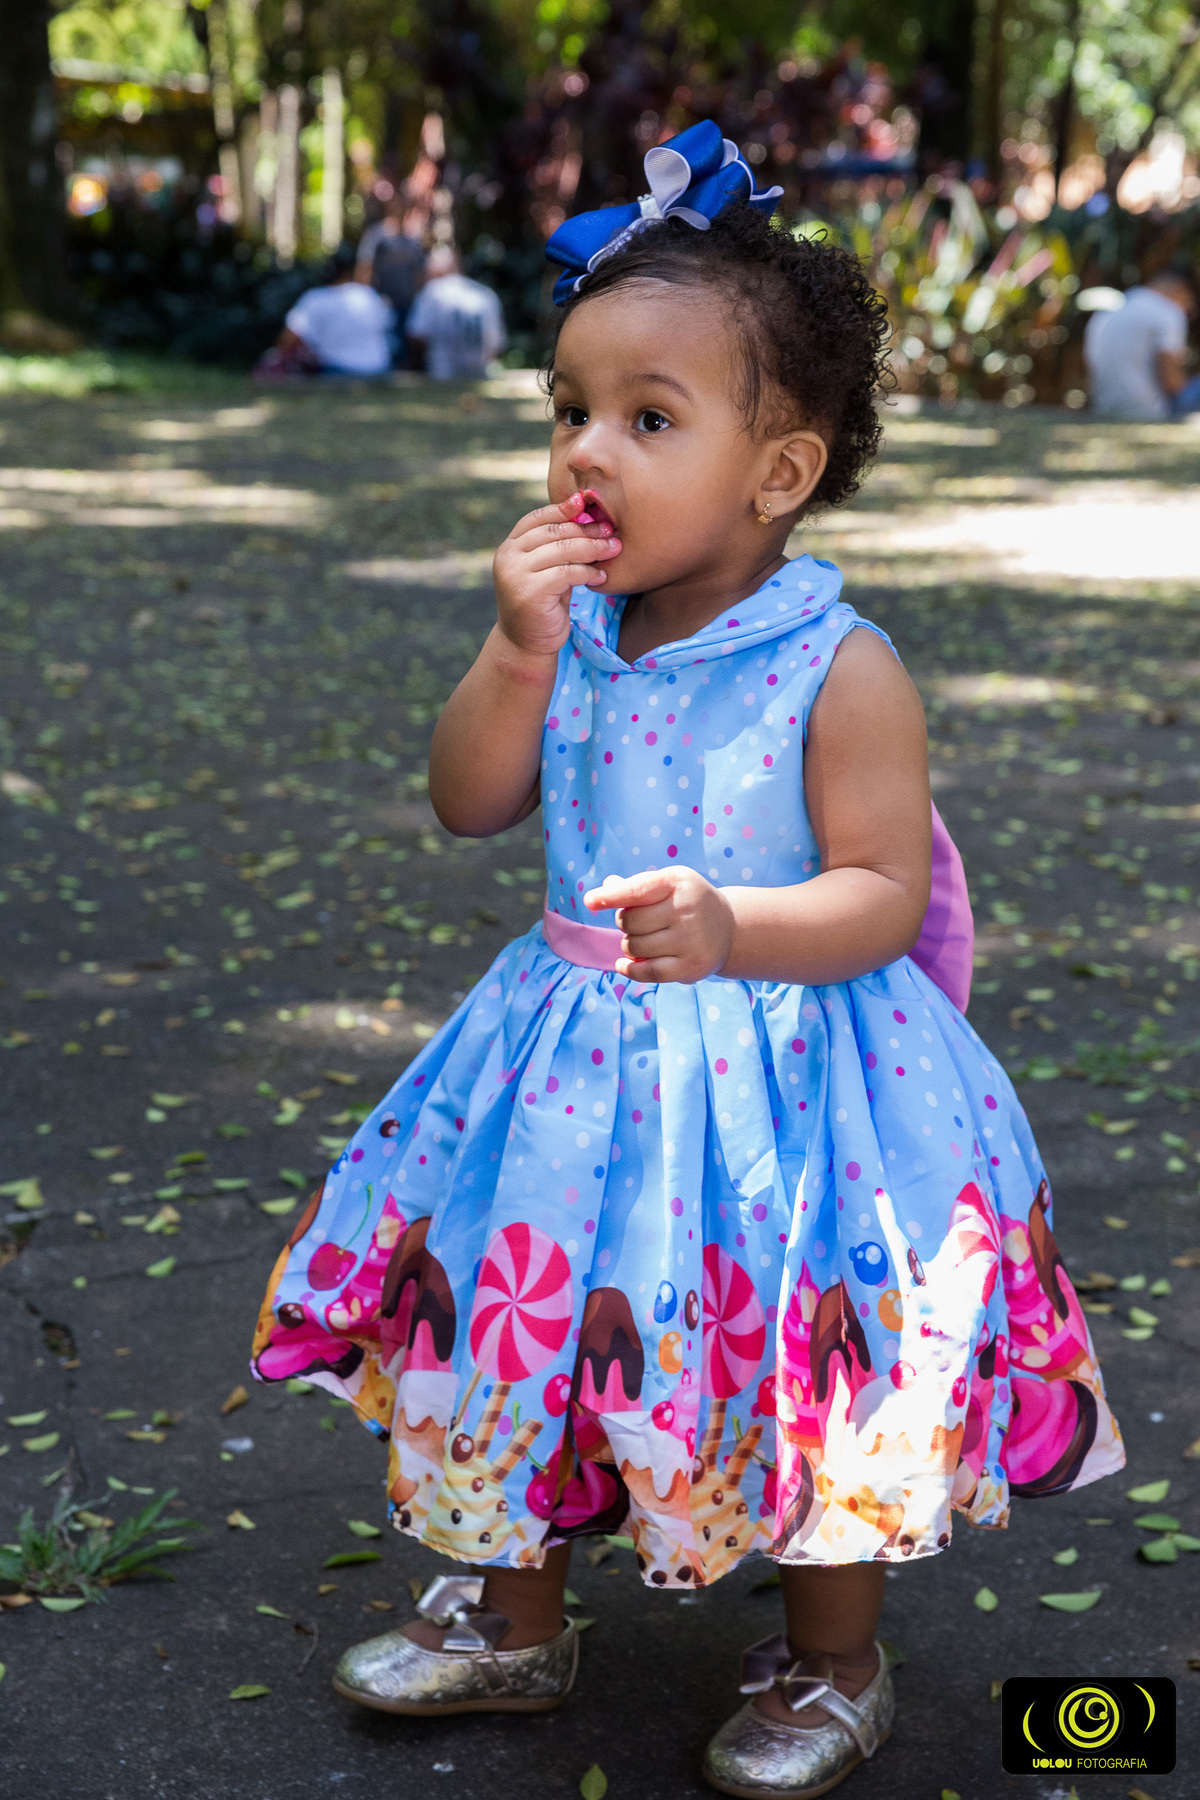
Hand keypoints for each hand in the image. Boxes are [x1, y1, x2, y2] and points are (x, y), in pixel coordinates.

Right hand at [492, 493, 622, 659]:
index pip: (537, 518)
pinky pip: (567, 573)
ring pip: (563, 550)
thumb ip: (558, 546)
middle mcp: (508, 556)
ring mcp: (516, 574)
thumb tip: (586, 513)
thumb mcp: (548, 570)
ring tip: (613, 549)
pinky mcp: (530, 591)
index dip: (562, 509)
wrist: (527, 644)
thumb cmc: (543, 604)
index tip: (586, 502)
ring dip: (593, 549)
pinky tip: (601, 576)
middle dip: (586, 529)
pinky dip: (588, 572)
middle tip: (611, 531)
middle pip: (554, 532)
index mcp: (509, 547)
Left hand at [583, 868, 735, 982]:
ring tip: (643, 939)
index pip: (637, 890)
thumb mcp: (667, 884)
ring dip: (629, 945)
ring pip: (635, 946)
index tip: (590, 901)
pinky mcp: (691, 967)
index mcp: (678, 882)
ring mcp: (691, 940)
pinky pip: (648, 971)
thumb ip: (635, 887)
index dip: (611, 897)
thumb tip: (603, 891)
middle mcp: (687, 910)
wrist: (728, 927)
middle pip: (630, 922)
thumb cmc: (687, 901)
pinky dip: (630, 969)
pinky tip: (623, 964)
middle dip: (625, 923)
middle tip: (638, 923)